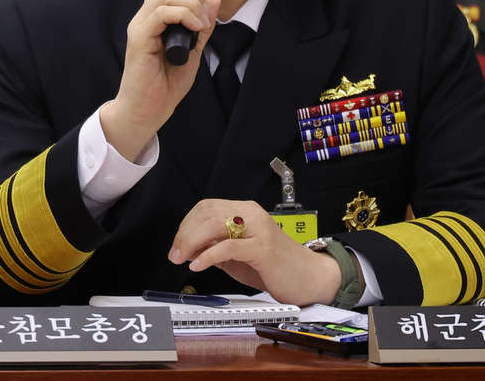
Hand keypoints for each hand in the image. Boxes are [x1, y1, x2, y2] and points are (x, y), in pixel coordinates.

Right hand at [99, 0, 219, 161]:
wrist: (148, 110)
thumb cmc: (165, 84)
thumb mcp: (193, 50)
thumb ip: (202, 25)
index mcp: (153, 18)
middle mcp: (143, 19)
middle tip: (205, 14)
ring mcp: (139, 27)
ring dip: (190, 2)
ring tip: (200, 22)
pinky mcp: (139, 39)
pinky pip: (160, 13)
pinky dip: (182, 14)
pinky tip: (194, 27)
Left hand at [168, 200, 343, 305]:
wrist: (310, 277)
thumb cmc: (275, 267)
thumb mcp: (238, 255)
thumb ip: (216, 248)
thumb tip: (189, 248)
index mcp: (245, 211)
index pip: (207, 207)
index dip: (186, 224)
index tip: (177, 244)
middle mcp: (251, 214)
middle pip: (207, 213)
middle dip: (184, 234)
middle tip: (175, 254)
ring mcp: (258, 229)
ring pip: (215, 224)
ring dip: (191, 242)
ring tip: (183, 258)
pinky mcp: (263, 248)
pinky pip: (229, 246)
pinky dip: (208, 255)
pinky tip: (198, 265)